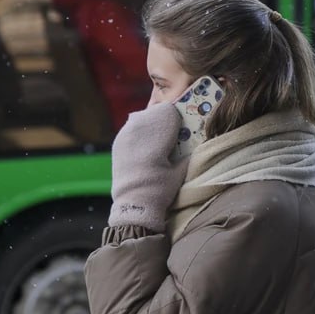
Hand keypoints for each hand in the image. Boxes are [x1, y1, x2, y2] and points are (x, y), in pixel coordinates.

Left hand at [107, 102, 188, 232]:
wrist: (134, 203)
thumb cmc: (161, 189)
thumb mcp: (180, 171)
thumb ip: (189, 152)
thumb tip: (196, 140)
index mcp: (157, 135)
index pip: (169, 110)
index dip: (177, 117)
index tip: (182, 126)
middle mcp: (139, 129)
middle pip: (155, 111)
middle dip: (165, 119)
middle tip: (172, 132)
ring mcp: (125, 134)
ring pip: (141, 117)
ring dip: (151, 123)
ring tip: (157, 138)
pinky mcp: (117, 141)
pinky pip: (131, 127)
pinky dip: (139, 131)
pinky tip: (145, 144)